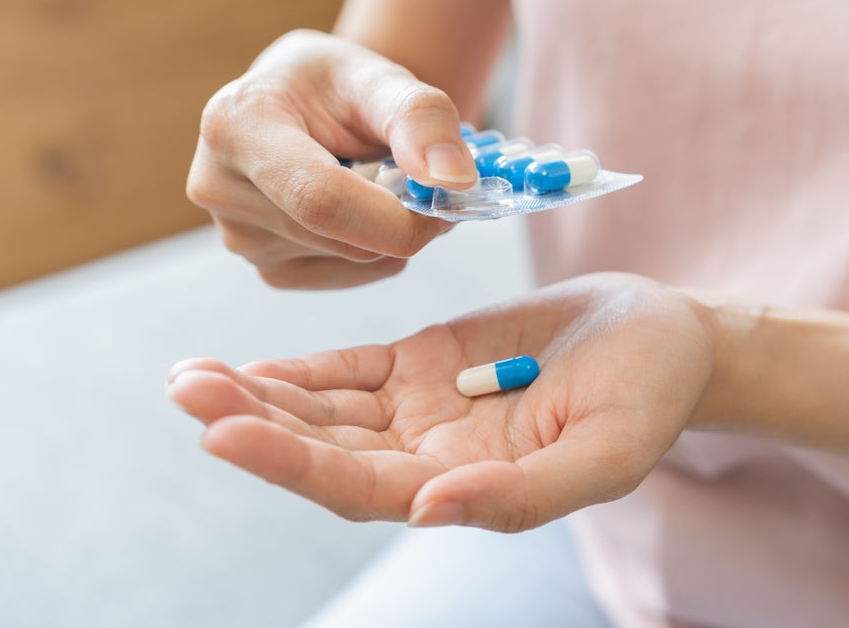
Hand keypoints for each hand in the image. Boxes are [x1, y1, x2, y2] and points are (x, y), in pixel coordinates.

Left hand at [166, 273, 716, 531]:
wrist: (662, 337)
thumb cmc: (649, 398)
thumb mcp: (607, 454)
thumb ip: (524, 493)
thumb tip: (429, 511)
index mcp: (467, 487)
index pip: (361, 487)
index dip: (293, 464)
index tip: (224, 433)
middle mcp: (431, 456)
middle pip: (325, 450)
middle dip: (252, 425)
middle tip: (187, 393)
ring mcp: (423, 408)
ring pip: (325, 409)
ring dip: (259, 396)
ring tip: (191, 378)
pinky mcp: (425, 360)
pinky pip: (350, 369)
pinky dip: (300, 369)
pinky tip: (249, 366)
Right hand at [186, 29, 477, 288]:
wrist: (308, 107)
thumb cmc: (339, 87)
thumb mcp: (381, 78)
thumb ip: (423, 119)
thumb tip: (454, 180)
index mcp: (237, 126)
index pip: (320, 199)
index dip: (395, 215)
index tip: (449, 198)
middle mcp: (222, 188)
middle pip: (342, 237)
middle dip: (407, 219)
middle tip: (432, 181)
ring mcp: (239, 238)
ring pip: (354, 261)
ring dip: (393, 232)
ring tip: (385, 182)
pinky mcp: (267, 268)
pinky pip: (349, 276)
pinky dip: (378, 250)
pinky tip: (362, 211)